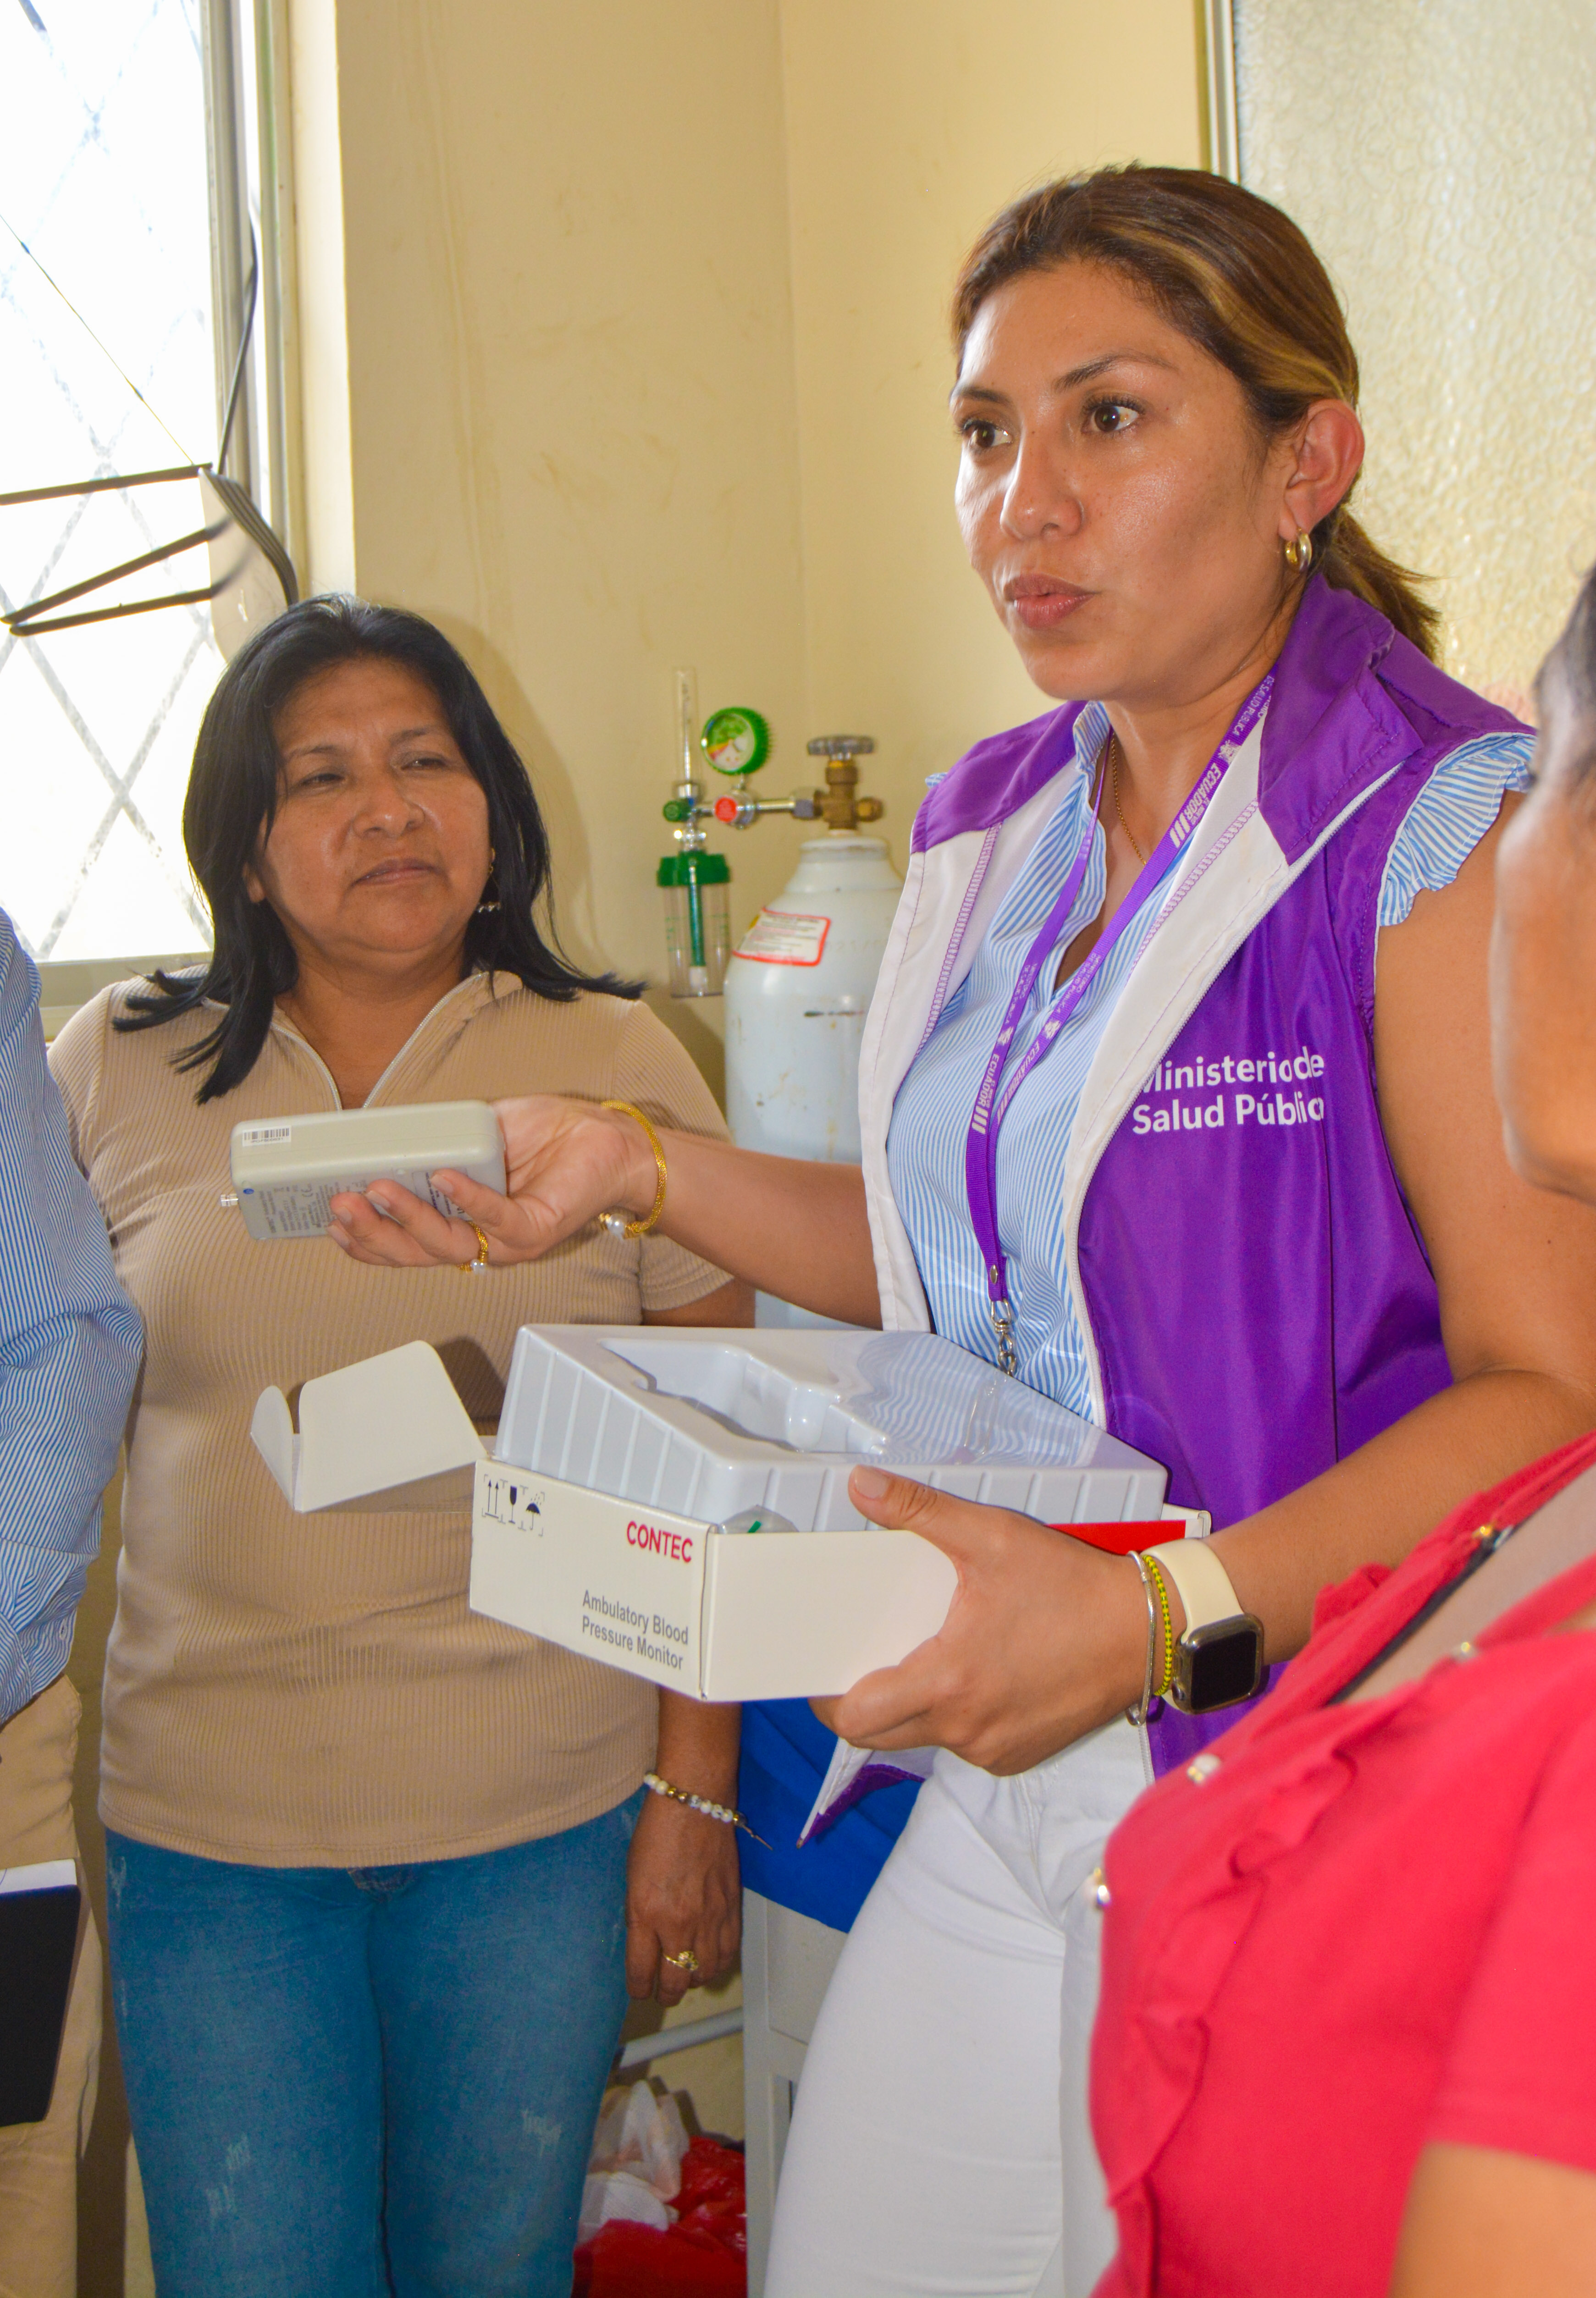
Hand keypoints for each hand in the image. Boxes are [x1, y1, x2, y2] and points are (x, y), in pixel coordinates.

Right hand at [325, 1095, 657, 1268]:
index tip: (329, 1220)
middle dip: (371, 1232)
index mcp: (459, 1222)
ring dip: (407, 1218)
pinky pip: (495, 1220)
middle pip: (414, 1252)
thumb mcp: (479, 1133)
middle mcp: (480, 1240)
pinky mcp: (535, 1228)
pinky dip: (467, 1199)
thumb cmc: (549, 1136)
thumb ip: (439, 1142)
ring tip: (376, 1190)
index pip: (403, 1244)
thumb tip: (392, 1136)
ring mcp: (507, 1240)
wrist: (607, 1139)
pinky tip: (443, 1179)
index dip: (365, 1238)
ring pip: (447, 1245)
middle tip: (340, 1205)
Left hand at [625, 1790, 741, 2006]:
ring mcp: (710, 1918)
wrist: (696, 1804)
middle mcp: (679, 1923)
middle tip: (661, 1992)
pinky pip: (728, 1953)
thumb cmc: (656, 1833)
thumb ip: (638, 1916)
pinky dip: (718, 1964)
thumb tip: (645, 1945)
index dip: (638, 1988)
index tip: (639, 1989)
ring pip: (705, 1974)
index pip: (641, 1971)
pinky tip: (710, 1961)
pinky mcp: (732, 1908)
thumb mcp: (632, 1878)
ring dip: (693, 1981)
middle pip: (676, 1981)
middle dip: (666, 1994)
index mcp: (646, 1914)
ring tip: (686, 1977)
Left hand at [811, 1465, 1148, 1775]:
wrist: (1147, 1629)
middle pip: (879, 1735)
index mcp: (949, 1682)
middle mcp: (967, 1730)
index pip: (855, 1717)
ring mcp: (994, 1749)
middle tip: (868, 1657)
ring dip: (913, 1707)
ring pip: (923, 1739)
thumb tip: (860, 1487)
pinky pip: (965, 1745)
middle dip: (864, 1702)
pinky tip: (976, 1675)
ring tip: (929, 1655)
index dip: (828, 1696)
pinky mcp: (1019, 1755)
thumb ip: (918, 1511)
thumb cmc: (1072, 1585)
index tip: (827, 1665)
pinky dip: (957, 1717)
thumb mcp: (990, 1536)